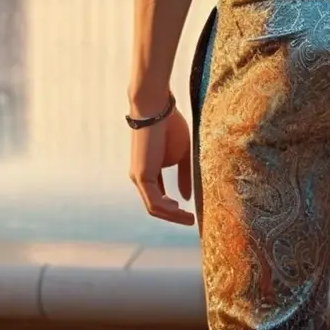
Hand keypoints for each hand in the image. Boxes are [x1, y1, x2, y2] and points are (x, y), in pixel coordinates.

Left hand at [129, 106, 194, 225]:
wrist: (156, 108)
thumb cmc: (170, 126)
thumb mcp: (181, 154)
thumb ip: (184, 175)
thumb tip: (186, 198)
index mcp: (149, 172)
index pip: (160, 197)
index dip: (173, 208)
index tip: (190, 213)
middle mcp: (140, 178)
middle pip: (156, 206)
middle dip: (174, 216)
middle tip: (191, 221)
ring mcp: (138, 178)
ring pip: (154, 207)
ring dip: (172, 216)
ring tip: (188, 218)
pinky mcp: (141, 176)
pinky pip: (154, 201)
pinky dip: (167, 209)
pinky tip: (179, 209)